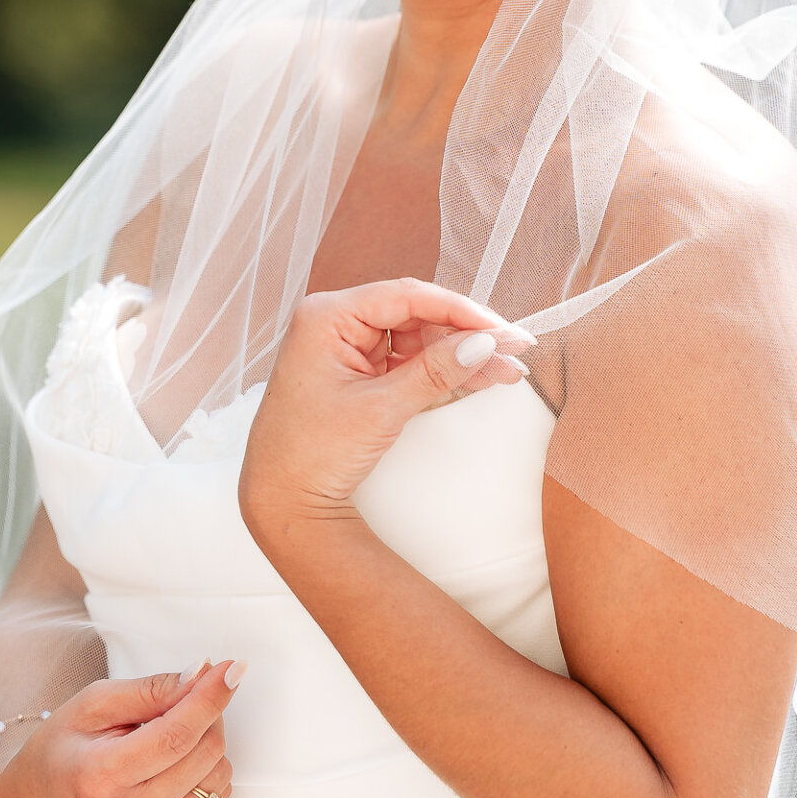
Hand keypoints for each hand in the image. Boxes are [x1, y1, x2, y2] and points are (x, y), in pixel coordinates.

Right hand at [0, 660, 239, 797]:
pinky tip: (173, 771)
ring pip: (219, 775)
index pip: (177, 734)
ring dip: (206, 746)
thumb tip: (204, 674)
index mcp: (103, 778)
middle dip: (205, 715)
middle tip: (179, 704)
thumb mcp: (93, 704)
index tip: (234, 667)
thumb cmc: (63, 748)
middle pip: (205, 751)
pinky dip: (205, 776)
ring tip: (166, 743)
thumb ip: (151, 689)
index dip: (210, 697)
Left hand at [238, 277, 533, 531]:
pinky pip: (409, 362)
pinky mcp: (359, 373)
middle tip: (514, 348)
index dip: (460, 310)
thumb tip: (484, 345)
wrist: (281, 501)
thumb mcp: (380, 410)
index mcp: (327, 316)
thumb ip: (434, 373)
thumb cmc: (311, 452)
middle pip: (416, 314)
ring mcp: (347, 348)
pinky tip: (481, 377)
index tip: (500, 329)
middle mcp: (335, 323)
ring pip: (418, 339)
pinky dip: (442, 372)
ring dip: (461, 355)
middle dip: (466, 334)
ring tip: (508, 370)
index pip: (406, 296)